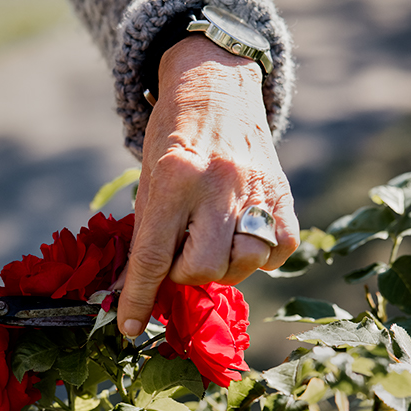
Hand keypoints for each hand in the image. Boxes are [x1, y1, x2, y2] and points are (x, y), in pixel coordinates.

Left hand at [116, 35, 299, 337]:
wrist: (216, 83)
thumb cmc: (172, 135)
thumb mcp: (148, 177)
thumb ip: (147, 232)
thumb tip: (133, 293)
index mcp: (173, 177)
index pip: (152, 256)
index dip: (138, 299)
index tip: (128, 327)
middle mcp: (217, 183)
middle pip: (202, 268)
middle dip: (186, 275)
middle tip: (181, 255)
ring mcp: (255, 187)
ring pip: (244, 264)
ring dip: (224, 267)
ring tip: (213, 244)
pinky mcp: (282, 192)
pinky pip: (278, 251)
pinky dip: (259, 255)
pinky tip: (242, 237)